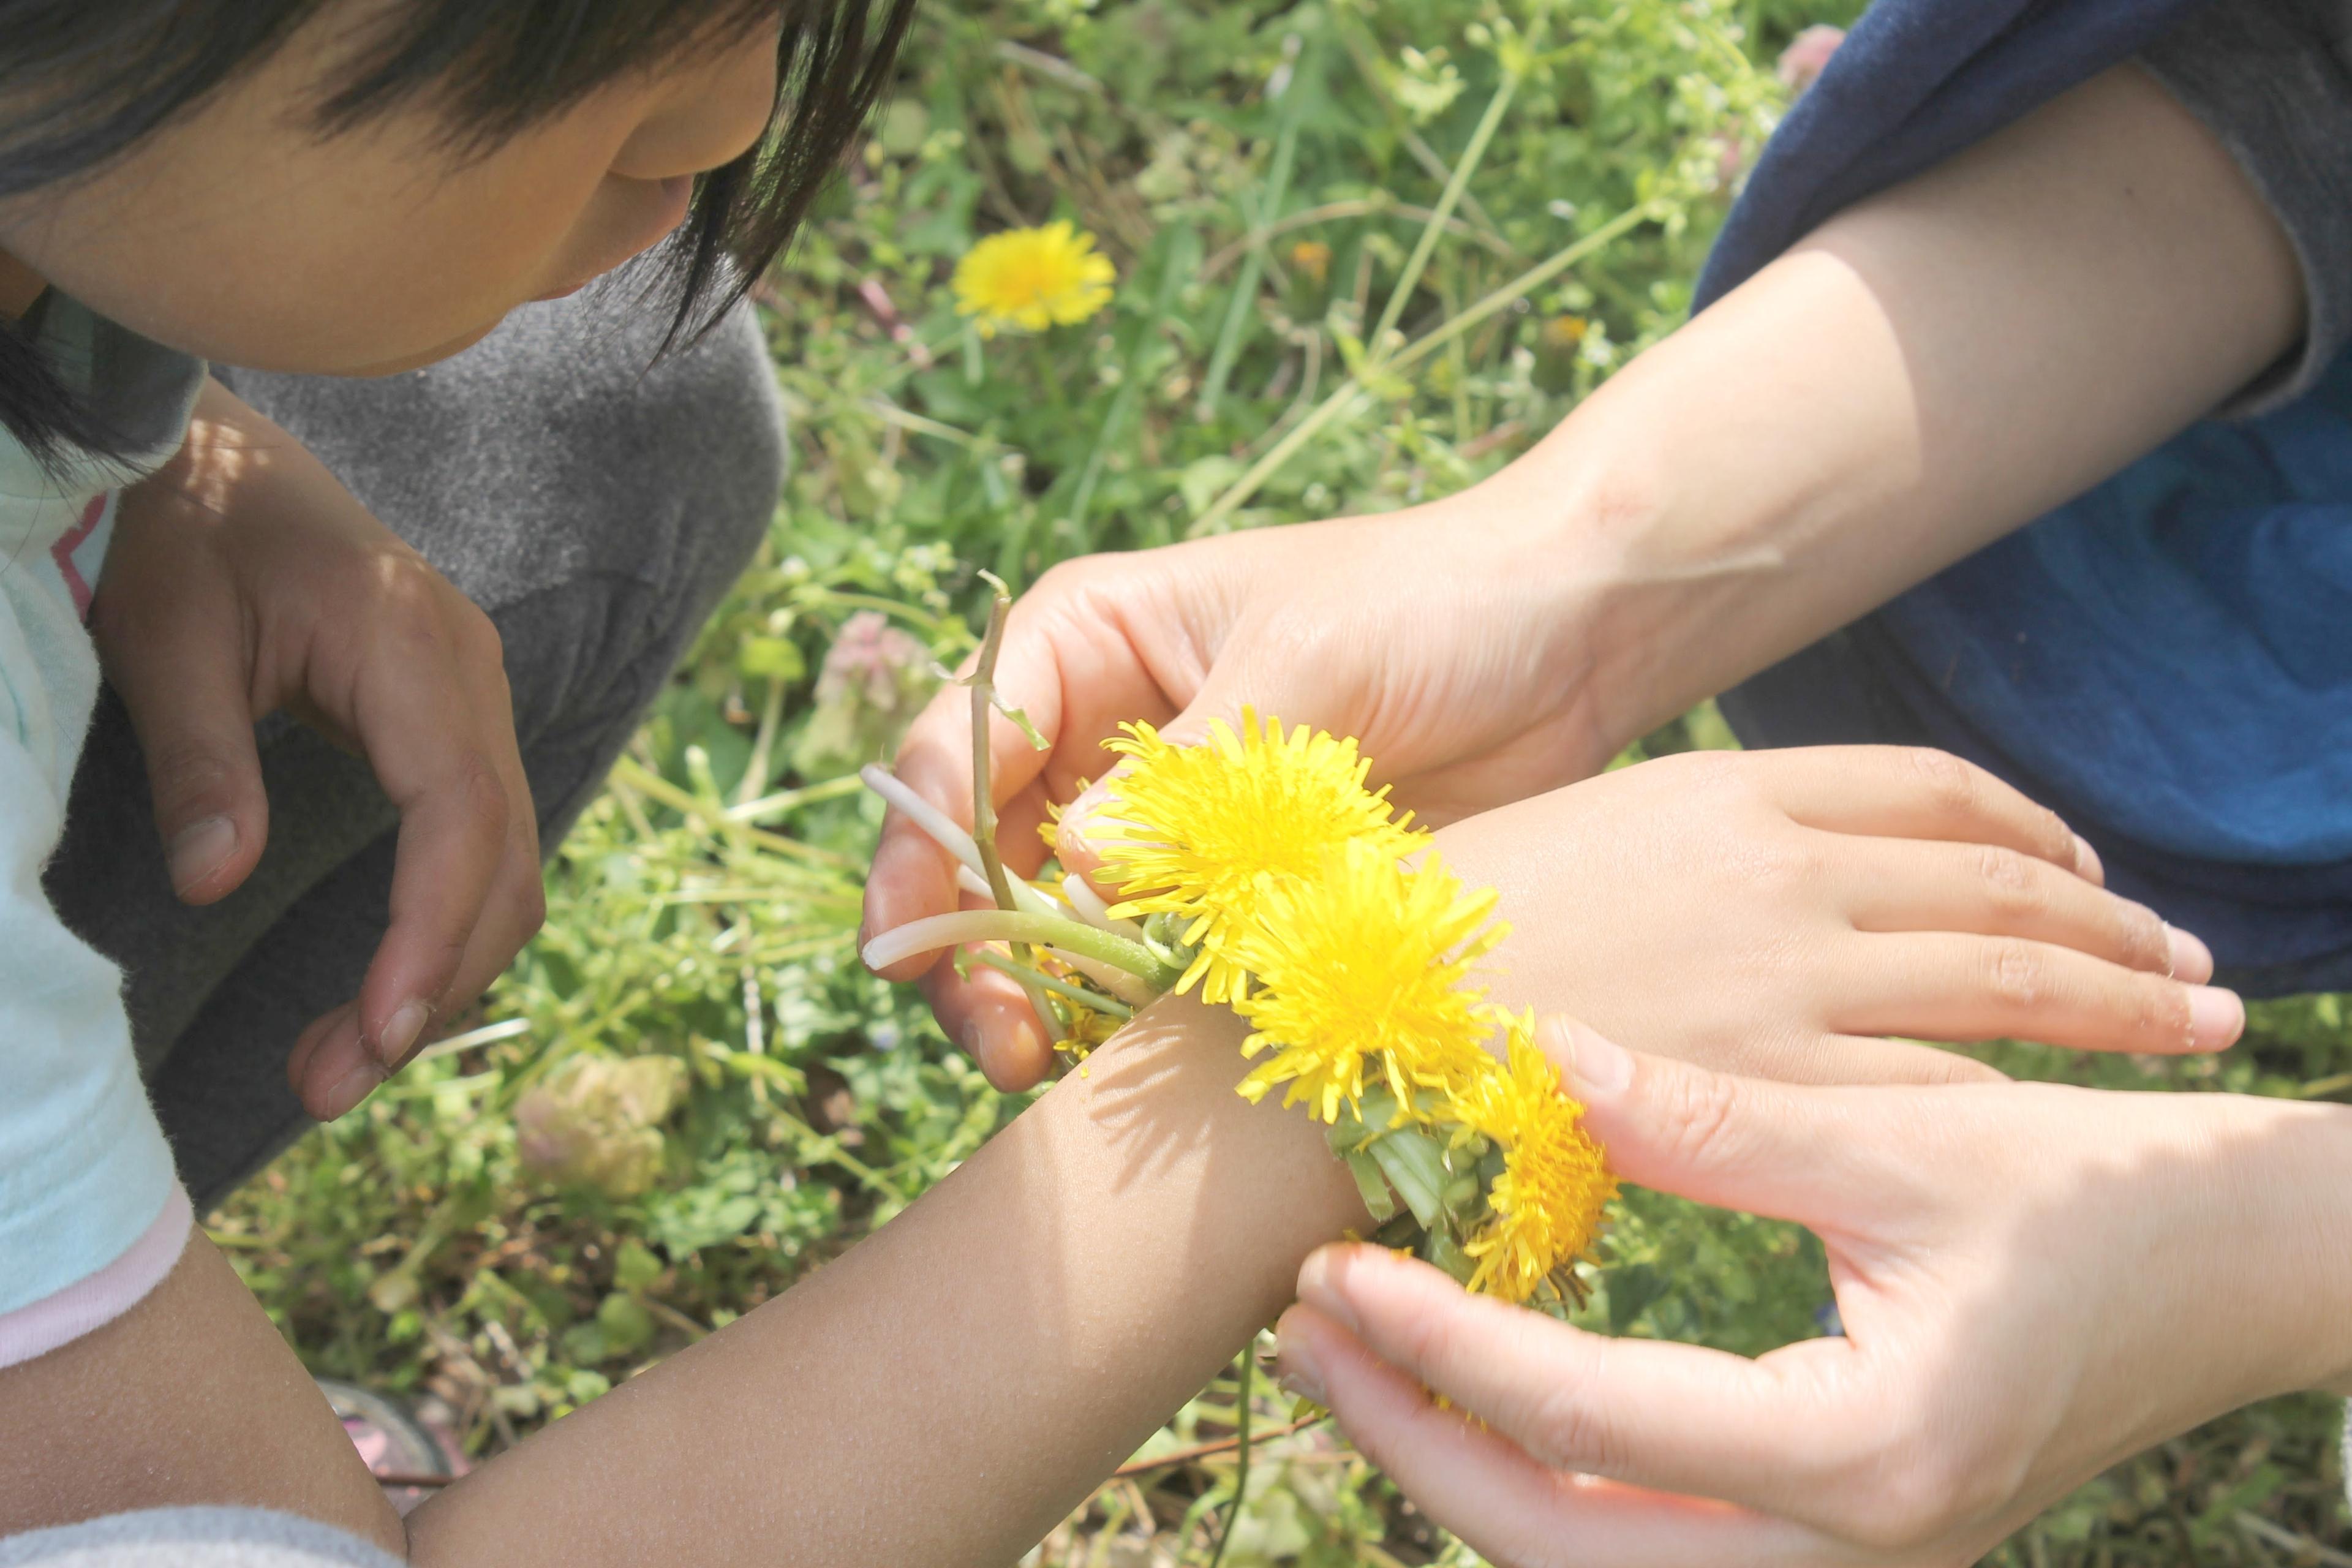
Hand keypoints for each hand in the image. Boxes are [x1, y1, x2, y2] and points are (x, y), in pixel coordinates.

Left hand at [94, 379, 542, 1119]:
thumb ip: (201, 756)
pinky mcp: (453, 729)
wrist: (225, 459)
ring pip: (505, 869)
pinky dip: (439, 931)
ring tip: (336, 1063)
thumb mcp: (167, 631)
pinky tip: (376, 989)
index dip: (429, 930)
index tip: (376, 1030)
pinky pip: (480, 848)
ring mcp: (475, 706)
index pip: (460, 813)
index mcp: (415, 649)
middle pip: (503, 861)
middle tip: (327, 1085)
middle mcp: (473, 682)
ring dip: (438, 974)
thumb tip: (211, 883)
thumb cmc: (188, 529)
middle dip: (431, 985)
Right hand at [860, 488, 1625, 1087]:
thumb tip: (1074, 868)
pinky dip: (1141, 1020)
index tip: (916, 955)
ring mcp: (1171, 829)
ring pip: (1060, 933)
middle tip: (1005, 1047)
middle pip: (983, 862)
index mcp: (1088, 646)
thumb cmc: (1437, 600)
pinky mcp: (1243, 897)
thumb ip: (1195, 774)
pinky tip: (1143, 1067)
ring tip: (1062, 1071)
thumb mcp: (1309, 663)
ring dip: (1048, 1004)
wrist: (1580, 636)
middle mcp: (1105, 741)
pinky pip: (1160, 971)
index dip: (917, 855)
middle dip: (974, 956)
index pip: (953, 751)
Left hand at [1275, 1021, 2351, 1567]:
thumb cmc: (2096, 1196)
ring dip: (1468, 1474)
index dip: (1446, 1348)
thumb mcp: (1906, 1141)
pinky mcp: (1846, 1539)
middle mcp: (1855, 1551)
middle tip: (1307, 1328)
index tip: (1335, 1271)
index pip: (1591, 1425)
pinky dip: (1551, 1483)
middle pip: (1565, 1545)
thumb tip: (1548, 1053)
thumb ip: (1720, 1119)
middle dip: (1417, 1443)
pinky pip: (1653, 1547)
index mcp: (1866, 1451)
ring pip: (1599, 1567)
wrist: (2234, 1270)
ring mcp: (1852, 1567)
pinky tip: (1482, 1391)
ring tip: (1362, 1358)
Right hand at [1445, 746, 2237, 1082]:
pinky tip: (2060, 1113)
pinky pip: (1938, 1085)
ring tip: (2196, 1020)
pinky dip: (2017, 1093)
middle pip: (2001, 884)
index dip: (2023, 824)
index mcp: (1723, 787)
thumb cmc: (1421, 924)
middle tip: (2189, 954)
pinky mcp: (1767, 1082)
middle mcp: (1779, 870)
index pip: (1927, 789)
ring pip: (2006, 981)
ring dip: (2121, 1000)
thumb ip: (1660, 848)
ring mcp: (1783, 975)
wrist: (1350, 1009)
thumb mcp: (1556, 832)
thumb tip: (1700, 876)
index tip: (2075, 857)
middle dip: (2115, 921)